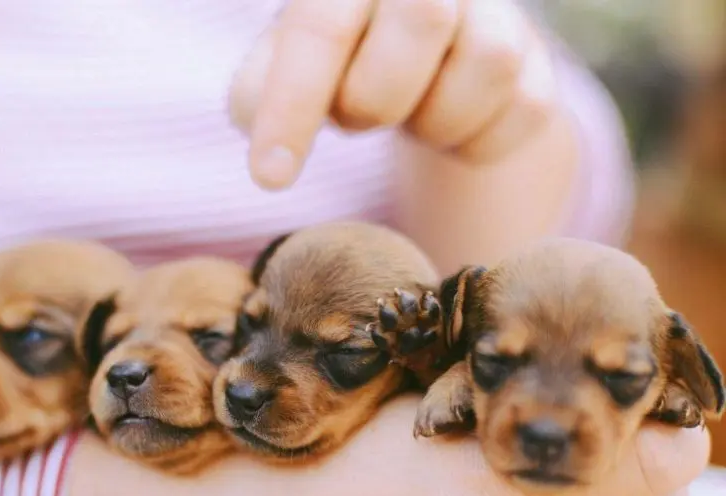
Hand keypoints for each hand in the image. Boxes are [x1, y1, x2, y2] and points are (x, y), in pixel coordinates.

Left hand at [230, 0, 557, 189]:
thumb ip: (259, 97)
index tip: (270, 177)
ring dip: (433, 120)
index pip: (324, 26)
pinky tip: (445, 123)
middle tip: (356, 109)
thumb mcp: (278, 68)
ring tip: (408, 109)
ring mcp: (496, 9)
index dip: (294, 104)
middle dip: (375, 96)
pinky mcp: (537, 61)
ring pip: (490, 64)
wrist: (417, 57)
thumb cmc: (335, 58)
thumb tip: (273, 157)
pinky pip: (524, 113)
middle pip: (425, 19)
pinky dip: (475, 143)